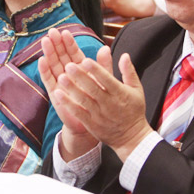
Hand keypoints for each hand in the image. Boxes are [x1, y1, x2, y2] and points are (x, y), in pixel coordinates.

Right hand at [40, 28, 98, 159]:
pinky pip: (49, 81)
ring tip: (45, 42)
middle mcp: (68, 74)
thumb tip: (106, 47)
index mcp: (80, 69)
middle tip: (51, 31)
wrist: (95, 122)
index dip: (68, 43)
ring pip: (54, 65)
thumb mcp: (104, 81)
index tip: (64, 31)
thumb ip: (104, 65)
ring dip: (49, 53)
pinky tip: (41, 61)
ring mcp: (61, 83)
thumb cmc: (100, 100)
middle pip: (61, 56)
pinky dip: (45, 71)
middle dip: (56, 43)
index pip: (73, 53)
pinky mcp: (56, 94)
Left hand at [54, 46, 152, 161]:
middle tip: (68, 65)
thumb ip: (128, 71)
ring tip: (61, 77)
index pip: (107, 80)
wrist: (131, 138)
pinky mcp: (92, 124)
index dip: (96, 70)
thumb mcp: (136, 90)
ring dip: (72, 89)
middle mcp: (109, 103)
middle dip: (81, 77)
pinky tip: (58, 94)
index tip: (85, 60)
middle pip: (93, 89)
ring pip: (84, 100)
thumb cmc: (133, 110)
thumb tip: (124, 55)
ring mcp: (99, 115)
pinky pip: (78, 113)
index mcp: (120, 93)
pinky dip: (68, 104)